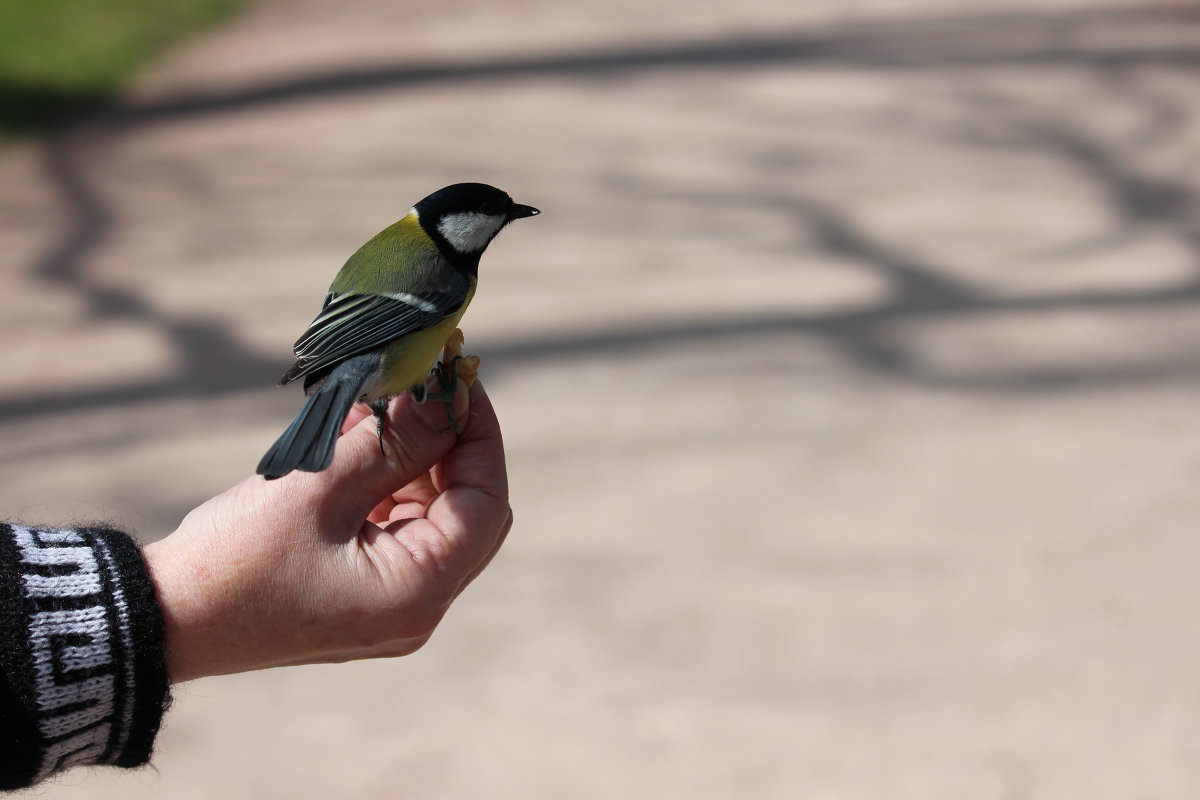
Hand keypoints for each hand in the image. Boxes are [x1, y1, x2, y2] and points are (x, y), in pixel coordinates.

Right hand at [144, 379, 511, 682]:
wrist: (163, 620)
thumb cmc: (235, 559)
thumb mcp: (319, 488)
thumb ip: (393, 440)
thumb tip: (444, 395)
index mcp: (419, 592)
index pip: (487, 501)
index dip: (478, 433)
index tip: (456, 378)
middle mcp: (417, 607)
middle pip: (467, 510)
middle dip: (446, 442)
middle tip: (420, 385)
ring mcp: (390, 604)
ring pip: (431, 515)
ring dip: (410, 457)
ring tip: (373, 402)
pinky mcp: (362, 592)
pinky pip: (394, 528)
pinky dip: (383, 481)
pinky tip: (355, 435)